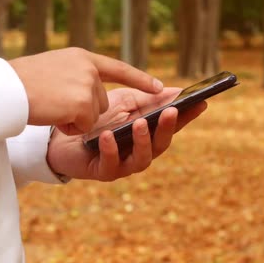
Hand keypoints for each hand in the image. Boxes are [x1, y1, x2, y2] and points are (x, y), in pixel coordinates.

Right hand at [9, 47, 162, 134]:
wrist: (5, 89)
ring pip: (93, 115)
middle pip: (100, 100)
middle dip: (82, 110)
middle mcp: (88, 69)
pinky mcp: (84, 104)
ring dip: (74, 118)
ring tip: (51, 107)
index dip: (138, 79)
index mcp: (81, 58)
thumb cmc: (20, 83)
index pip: (117, 68)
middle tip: (56, 103)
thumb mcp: (52, 70)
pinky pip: (85, 125)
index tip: (159, 87)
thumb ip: (74, 76)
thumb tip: (88, 97)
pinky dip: (69, 126)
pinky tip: (52, 115)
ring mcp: (87, 86)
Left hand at [46, 88, 207, 180]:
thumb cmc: (97, 118)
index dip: (187, 115)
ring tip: (140, 123)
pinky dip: (111, 149)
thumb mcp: (123, 102)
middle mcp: (140, 152)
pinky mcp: (103, 171)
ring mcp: (123, 164)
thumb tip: (177, 91)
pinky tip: (108, 135)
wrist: (62, 135)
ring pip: (142, 159)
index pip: (172, 125)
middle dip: (167, 127)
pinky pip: (111, 164)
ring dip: (143, 141)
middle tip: (171, 111)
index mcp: (148, 134)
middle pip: (161, 144)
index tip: (201, 102)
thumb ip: (148, 98)